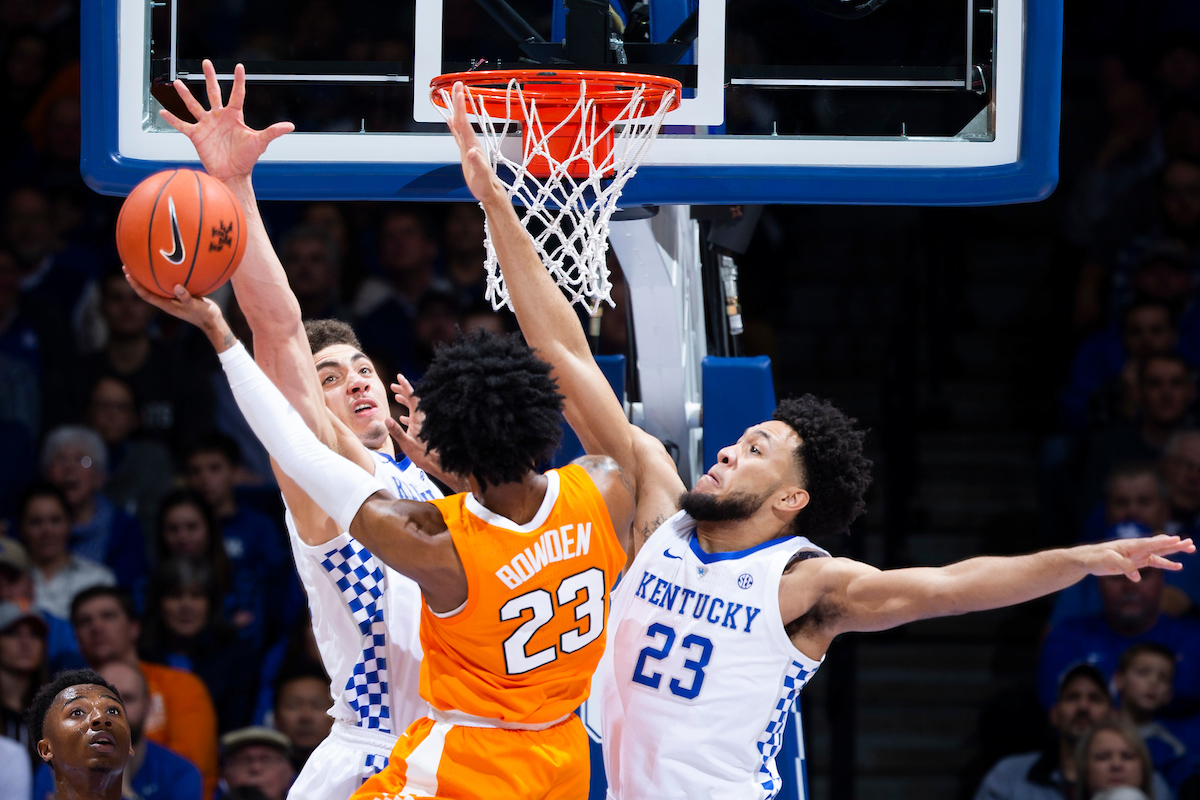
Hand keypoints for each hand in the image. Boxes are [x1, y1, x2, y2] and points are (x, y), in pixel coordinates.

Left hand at [123, 267, 234, 349]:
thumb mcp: (196, 306)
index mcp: (166, 305)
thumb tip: (177, 286)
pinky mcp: (181, 296)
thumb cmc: (205, 315)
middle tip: (128, 264)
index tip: (127, 273)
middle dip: (136, 278)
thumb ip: (187, 298)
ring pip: (156, 286)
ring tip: (142, 263)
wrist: (213, 322)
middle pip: (146, 289)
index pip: (146, 294)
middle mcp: (167, 301)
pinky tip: (170, 266)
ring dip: (147, 276)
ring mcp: (174, 299)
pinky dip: (165, 276)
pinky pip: (169, 284)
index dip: (135, 285)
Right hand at [160, 60, 293, 182]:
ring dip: (185, 94)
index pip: (237, 94)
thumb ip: (273, 131)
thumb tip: (291, 126)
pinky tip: (162, 111)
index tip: (240, 66)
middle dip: (210, 77)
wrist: (233, 174)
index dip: (239, 81)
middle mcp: (219, 117)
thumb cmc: (247, 158)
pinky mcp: (196, 135)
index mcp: (234, 116)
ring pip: (194, 105)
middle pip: (213, 92)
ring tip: (176, 82)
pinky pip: (182, 125)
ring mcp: (207, 125)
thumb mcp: (260, 142)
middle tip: (206, 62)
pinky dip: (172, 119)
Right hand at [387, 373, 467, 491]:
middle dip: (403, 391)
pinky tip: (402, 417)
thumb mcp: (407, 444)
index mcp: (419, 418)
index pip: (412, 397)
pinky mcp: (424, 431)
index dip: (405, 386)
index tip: (399, 376)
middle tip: (393, 386)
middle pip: (413, 400)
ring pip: (414, 408)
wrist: (438, 464)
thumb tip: (386, 419)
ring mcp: (424, 424)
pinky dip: (408, 414)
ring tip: (396, 396)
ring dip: (405, 401)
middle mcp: (422, 418)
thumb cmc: (424, 456)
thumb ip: (397, 432)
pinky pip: (415, 418)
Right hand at [446, 81, 506, 205]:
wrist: (488, 191)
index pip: (464, 123)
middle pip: (462, 118)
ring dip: (456, 109)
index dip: (460, 107)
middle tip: (457, 84)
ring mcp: (468, 146)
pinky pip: (458, 134)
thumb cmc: (485, 185)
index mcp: (472, 145)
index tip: (459, 92)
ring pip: (460, 123)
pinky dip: (453, 126)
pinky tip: (450, 120)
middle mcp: (471, 143)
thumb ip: (477, 163)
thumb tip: (472, 151)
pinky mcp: (466, 151)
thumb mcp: (481, 176)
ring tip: (452, 95)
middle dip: (459, 101)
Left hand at [1079, 534, 1194, 580]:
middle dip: (1176, 545)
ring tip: (1191, 549)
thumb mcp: (1107, 561)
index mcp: (1130, 545)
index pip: (1150, 543)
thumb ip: (1124, 566)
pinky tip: (1178, 566)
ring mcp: (1138, 555)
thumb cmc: (1095, 557)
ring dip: (1175, 552)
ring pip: (1160, 552)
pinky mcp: (1136, 562)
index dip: (1163, 542)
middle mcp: (1137, 548)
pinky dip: (1166, 564)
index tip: (1177, 539)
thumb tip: (1137, 578)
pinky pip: (1155, 562)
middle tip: (1191, 543)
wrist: (1087, 560)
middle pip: (1160, 545)